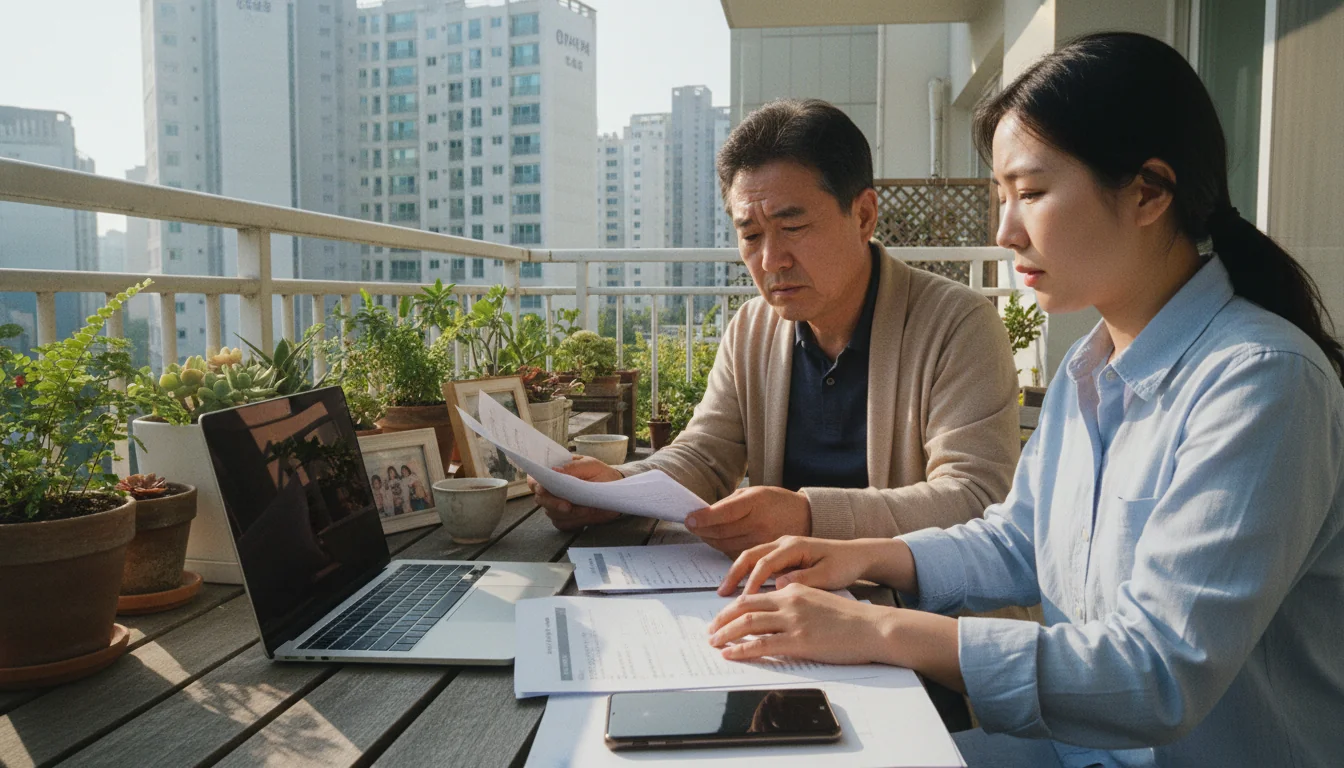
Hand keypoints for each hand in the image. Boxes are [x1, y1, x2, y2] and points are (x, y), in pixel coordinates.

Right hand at [527, 456, 622, 530]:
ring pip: (550, 513)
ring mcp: (558, 505)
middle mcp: (552, 490)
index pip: (535, 479)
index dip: (536, 484)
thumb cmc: (601, 473)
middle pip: (541, 499)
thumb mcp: (590, 465)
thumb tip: (554, 470)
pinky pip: (562, 524)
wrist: (616, 491)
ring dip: (568, 513)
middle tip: (568, 506)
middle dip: (553, 503)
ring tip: (586, 509)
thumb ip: (573, 467)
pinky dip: (573, 522)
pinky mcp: (567, 518)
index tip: (544, 489)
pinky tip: (585, 515)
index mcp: (554, 473)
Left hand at [685, 486, 810, 556]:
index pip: (723, 512)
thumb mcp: (755, 492)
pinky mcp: (763, 554)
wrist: (806, 518)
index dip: (704, 517)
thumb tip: (705, 512)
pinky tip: (717, 540)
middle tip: (691, 525)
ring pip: (725, 544)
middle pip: (721, 531)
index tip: (689, 518)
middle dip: (701, 529)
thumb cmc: (777, 502)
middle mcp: (758, 523)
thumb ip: (730, 502)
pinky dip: (722, 547)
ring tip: (701, 532)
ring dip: (709, 539)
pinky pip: (734, 553)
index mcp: (756, 502)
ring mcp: (761, 540)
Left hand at [706, 583, 899, 664]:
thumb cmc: (851, 619)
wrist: (873, 628)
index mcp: (794, 589)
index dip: (733, 607)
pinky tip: (730, 654)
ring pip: (748, 623)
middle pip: (745, 606)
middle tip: (711, 631)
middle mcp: (790, 600)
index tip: (722, 617)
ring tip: (714, 643)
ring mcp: (794, 620)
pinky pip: (761, 644)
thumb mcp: (819, 600)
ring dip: (726, 634)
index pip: (754, 595)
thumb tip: (777, 612)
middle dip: (723, 619)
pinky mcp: (799, 640)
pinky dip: (741, 649)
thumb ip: (797, 602)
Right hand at [715, 536, 884, 595]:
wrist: (857, 555)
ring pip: (752, 558)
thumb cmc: (844, 564)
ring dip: (738, 574)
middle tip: (722, 594)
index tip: (744, 600)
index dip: (752, 582)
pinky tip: (742, 590)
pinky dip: (748, 575)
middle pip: (750, 555)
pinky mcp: (784, 556)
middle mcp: (784, 542)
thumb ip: (803, 580)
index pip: (765, 562)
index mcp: (794, 545)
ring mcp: (782, 548)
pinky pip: (760, 563)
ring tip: (725, 593)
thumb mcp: (828, 575)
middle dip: (734, 574)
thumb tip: (779, 586)